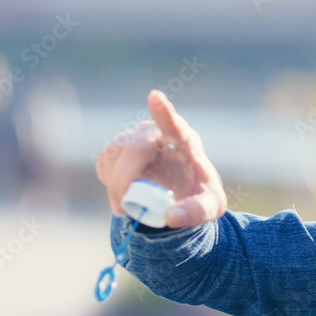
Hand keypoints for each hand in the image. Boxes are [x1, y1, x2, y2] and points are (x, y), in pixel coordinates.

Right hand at [95, 90, 226, 227]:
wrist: (184, 189)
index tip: (155, 97)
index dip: (164, 112)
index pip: (174, 125)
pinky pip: (105, 160)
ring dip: (115, 183)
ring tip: (127, 206)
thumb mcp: (210, 206)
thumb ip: (196, 211)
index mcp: (186, 142)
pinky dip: (108, 180)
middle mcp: (159, 133)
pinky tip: (123, 191)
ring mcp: (137, 136)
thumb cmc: (200, 193)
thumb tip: (171, 218)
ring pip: (115, 154)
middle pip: (135, 148)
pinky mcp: (120, 146)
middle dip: (124, 178)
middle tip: (121, 207)